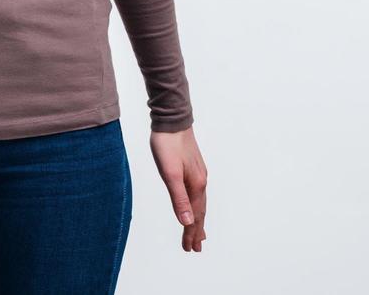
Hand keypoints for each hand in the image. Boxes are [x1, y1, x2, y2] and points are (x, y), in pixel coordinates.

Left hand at [150, 126, 207, 251]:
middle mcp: (201, 182)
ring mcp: (198, 175)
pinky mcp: (193, 168)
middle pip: (200, 212)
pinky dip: (196, 205)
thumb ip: (178, 198)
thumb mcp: (169, 174)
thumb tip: (187, 222)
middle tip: (194, 248)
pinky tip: (193, 204)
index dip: (191, 233)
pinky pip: (196, 193)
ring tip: (196, 232)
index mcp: (196, 186)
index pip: (195, 217)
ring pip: (199, 203)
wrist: (172, 120)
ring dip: (197, 219)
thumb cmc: (167, 145)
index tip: (190, 249)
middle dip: (196, 231)